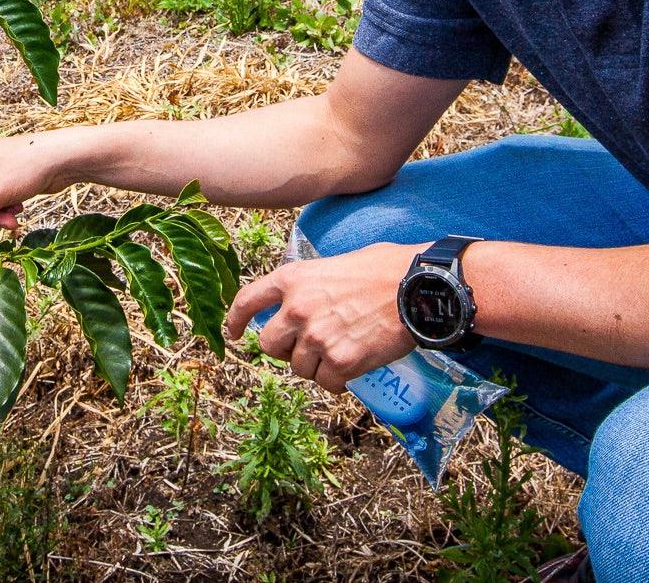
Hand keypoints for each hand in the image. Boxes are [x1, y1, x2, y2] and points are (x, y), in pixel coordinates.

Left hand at [224, 242, 427, 392]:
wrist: (416, 286)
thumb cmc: (382, 269)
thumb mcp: (334, 265)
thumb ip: (309, 287)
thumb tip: (302, 306)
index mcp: (293, 278)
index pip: (248, 301)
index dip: (234, 320)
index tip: (232, 335)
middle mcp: (298, 308)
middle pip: (269, 345)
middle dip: (286, 349)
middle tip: (311, 345)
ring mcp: (317, 336)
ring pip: (299, 369)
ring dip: (317, 365)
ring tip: (344, 347)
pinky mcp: (341, 361)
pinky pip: (327, 383)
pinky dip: (340, 380)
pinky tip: (356, 364)